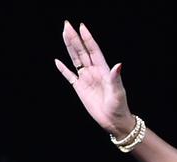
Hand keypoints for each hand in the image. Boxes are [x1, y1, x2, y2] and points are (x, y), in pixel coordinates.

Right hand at [55, 20, 133, 134]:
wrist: (114, 121)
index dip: (88, 39)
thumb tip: (118, 64)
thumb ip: (116, 78)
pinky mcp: (80, 88)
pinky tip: (57, 61)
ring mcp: (86, 79)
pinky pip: (70, 76)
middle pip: (82, 52)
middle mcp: (94, 72)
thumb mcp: (118, 92)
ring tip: (63, 34)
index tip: (81, 27)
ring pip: (75, 60)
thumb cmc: (119, 107)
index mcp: (103, 71)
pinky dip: (63, 69)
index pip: (94, 51)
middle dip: (75, 38)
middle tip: (67, 25)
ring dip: (69, 48)